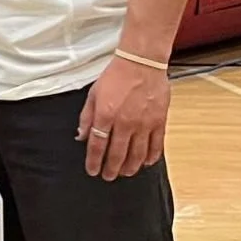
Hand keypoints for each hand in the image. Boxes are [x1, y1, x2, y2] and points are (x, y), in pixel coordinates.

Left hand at [76, 53, 169, 179]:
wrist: (141, 63)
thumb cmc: (116, 76)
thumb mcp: (93, 94)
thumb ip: (86, 117)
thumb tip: (81, 136)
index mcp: (106, 115)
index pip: (97, 145)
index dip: (94, 161)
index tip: (92, 170)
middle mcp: (125, 123)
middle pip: (117, 154)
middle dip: (111, 169)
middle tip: (108, 176)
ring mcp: (144, 124)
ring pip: (137, 154)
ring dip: (130, 167)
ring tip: (125, 173)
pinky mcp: (159, 122)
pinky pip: (156, 145)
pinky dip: (151, 157)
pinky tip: (146, 163)